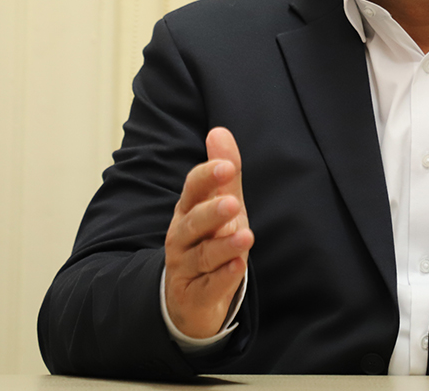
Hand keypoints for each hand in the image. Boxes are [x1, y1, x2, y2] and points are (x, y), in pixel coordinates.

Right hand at [164, 127, 253, 338]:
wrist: (188, 297)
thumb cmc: (207, 242)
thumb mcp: (219, 205)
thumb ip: (224, 173)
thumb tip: (219, 131)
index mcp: (188, 211)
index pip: (193, 190)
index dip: (208, 177)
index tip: (226, 165)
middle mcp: (182, 238)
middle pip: (194, 223)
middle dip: (212, 212)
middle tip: (233, 203)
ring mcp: (186, 268)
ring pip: (203, 256)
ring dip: (224, 246)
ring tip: (245, 236)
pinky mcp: (195, 296)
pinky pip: (209, 286)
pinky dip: (224, 277)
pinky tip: (239, 266)